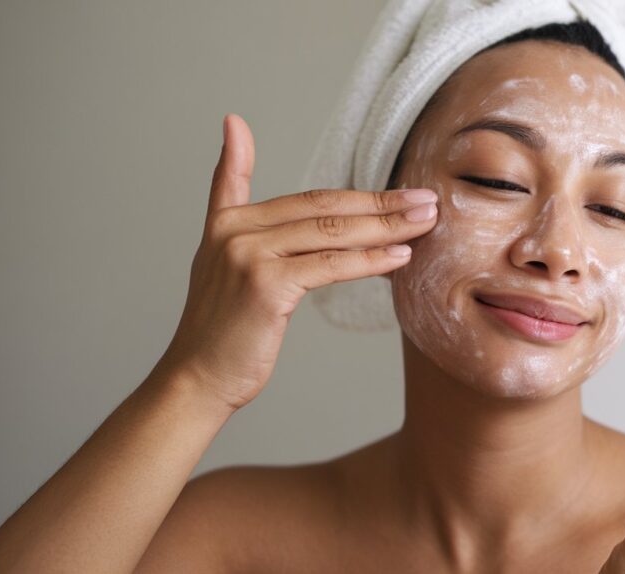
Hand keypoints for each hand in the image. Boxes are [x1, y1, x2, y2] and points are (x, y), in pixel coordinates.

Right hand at [153, 113, 439, 410]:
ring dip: (386, 225)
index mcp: (229, 221)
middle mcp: (236, 229)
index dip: (348, 184)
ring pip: (332, 232)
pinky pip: (330, 265)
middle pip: (324, 208)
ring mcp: (249, 254)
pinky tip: (400, 256)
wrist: (197, 379)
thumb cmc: (226, 332)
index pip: (301, 194)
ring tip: (425, 221)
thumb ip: (258, 235)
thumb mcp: (230, 270)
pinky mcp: (265, 283)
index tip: (385, 171)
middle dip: (382, 202)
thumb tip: (304, 221)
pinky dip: (370, 260)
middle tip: (426, 200)